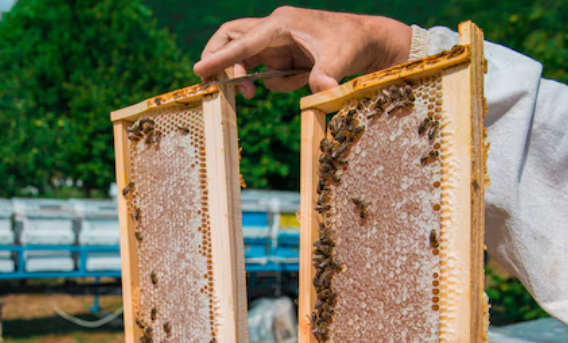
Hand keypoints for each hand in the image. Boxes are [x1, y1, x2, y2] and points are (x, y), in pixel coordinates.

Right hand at [193, 7, 412, 98]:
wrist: (368, 41)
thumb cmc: (353, 43)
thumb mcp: (340, 61)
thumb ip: (326, 77)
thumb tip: (322, 92)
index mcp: (281, 24)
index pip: (241, 40)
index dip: (219, 57)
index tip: (199, 71)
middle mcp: (274, 28)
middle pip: (231, 37)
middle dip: (218, 59)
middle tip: (213, 84)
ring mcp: (277, 40)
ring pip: (245, 56)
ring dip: (246, 76)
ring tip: (251, 93)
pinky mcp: (283, 52)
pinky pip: (265, 70)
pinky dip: (274, 81)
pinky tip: (298, 78)